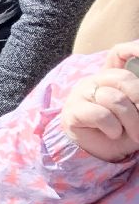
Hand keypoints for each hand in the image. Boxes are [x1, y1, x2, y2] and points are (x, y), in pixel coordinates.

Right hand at [60, 42, 138, 161]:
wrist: (100, 154)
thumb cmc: (123, 131)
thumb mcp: (137, 112)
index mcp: (112, 78)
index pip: (118, 53)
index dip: (132, 49)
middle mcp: (96, 81)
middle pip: (123, 77)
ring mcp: (81, 94)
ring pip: (114, 98)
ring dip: (132, 121)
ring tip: (135, 135)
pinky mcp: (73, 112)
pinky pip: (100, 114)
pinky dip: (113, 127)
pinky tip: (113, 133)